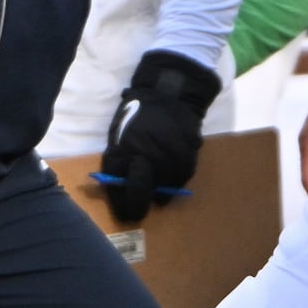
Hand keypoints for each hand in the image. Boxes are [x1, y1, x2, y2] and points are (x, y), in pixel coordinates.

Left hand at [99, 50, 221, 221]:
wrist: (170, 94)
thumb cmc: (138, 112)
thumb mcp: (119, 132)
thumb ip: (119, 158)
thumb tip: (119, 185)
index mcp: (126, 150)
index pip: (120, 186)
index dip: (122, 204)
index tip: (124, 213)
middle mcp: (148, 158)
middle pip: (143, 192)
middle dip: (139, 205)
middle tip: (138, 213)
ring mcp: (170, 159)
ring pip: (165, 189)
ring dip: (160, 192)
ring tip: (157, 186)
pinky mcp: (188, 158)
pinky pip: (181, 179)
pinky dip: (175, 180)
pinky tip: (171, 172)